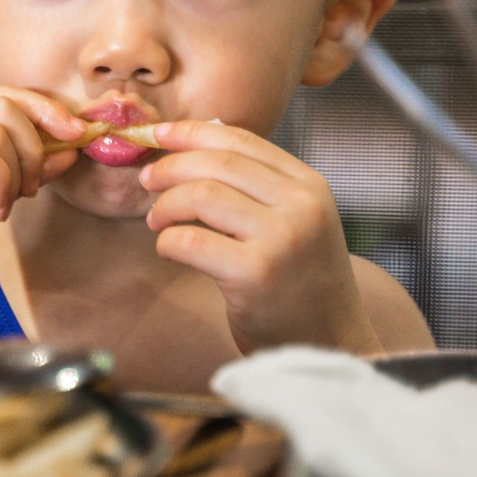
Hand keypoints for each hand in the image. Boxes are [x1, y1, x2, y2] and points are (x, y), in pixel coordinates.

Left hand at [139, 120, 381, 355]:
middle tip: (147, 180)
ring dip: (165, 206)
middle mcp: (301, 206)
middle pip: (217, 163)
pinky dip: (167, 242)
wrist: (329, 344)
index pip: (242, 140)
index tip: (159, 133)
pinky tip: (169, 250)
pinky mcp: (255, 274)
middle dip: (170, 166)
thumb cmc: (298, 282)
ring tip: (157, 222)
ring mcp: (281, 239)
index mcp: (310, 186)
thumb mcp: (294, 221)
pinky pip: (190, 241)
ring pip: (200, 196)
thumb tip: (194, 141)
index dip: (193, 132)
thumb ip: (257, 185)